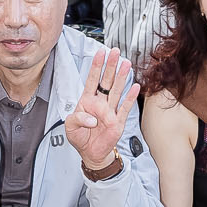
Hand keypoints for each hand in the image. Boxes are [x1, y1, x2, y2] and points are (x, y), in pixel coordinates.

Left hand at [63, 46, 135, 173]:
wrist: (91, 154)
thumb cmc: (80, 138)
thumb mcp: (70, 127)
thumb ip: (78, 119)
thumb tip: (92, 119)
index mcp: (87, 101)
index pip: (92, 79)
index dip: (96, 66)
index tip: (100, 53)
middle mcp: (100, 103)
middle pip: (106, 81)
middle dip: (110, 66)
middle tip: (115, 52)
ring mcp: (110, 111)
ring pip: (116, 90)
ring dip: (121, 77)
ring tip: (126, 64)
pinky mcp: (118, 122)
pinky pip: (125, 107)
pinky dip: (130, 97)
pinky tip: (135, 86)